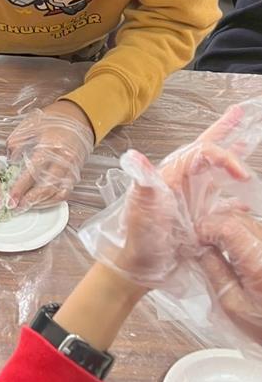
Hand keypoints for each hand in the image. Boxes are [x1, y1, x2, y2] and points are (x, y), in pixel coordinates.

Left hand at [6, 100, 94, 210]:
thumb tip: (9, 161)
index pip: (33, 172)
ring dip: (40, 203)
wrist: (78, 118)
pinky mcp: (76, 174)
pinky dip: (51, 200)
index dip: (20, 188)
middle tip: (15, 208)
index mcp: (51, 146)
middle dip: (29, 201)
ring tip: (24, 207)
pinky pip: (65, 193)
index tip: (10, 199)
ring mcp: (72, 169)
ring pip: (56, 193)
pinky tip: (39, 202)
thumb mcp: (30, 125)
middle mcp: (64, 160)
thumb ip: (16, 142)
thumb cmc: (53, 120)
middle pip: (46, 187)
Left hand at [81, 104, 252, 289]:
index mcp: (171, 174)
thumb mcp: (142, 210)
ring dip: (231, 158)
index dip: (225, 156)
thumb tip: (135, 157)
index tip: (241, 174)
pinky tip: (245, 197)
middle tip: (240, 113)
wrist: (140, 268)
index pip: (203, 152)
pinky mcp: (198, 219)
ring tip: (246, 142)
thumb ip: (143, 182)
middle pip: (207, 151)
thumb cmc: (139, 239)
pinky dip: (235, 196)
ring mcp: (191, 200)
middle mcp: (182, 183)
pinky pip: (221, 201)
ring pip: (216, 172)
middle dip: (224, 131)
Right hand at [197, 213, 261, 343]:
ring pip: (246, 218)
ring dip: (226, 225)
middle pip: (236, 216)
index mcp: (258, 262)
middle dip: (213, 224)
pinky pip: (255, 227)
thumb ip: (213, 270)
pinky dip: (239, 231)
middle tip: (200, 242)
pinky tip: (231, 245)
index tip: (194, 239)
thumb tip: (198, 247)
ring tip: (215, 245)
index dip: (205, 227)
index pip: (227, 225)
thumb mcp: (231, 303)